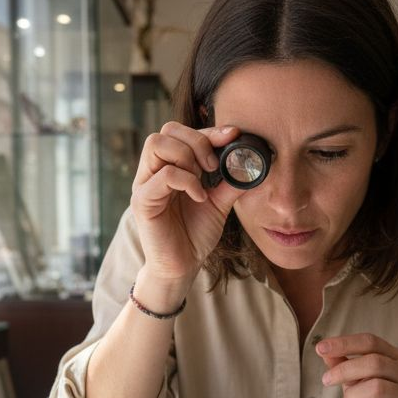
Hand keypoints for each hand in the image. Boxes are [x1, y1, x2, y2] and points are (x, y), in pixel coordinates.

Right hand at [131, 122, 242, 295]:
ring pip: (157, 144)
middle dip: (197, 140)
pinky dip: (187, 181)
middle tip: (214, 165)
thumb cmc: (194, 234)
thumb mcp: (219, 203)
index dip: (209, 130)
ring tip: (203, 178)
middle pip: (167, 130)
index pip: (182, 133)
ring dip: (187, 156)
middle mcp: (152, 171)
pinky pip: (163, 175)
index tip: (234, 135)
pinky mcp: (142, 201)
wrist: (182, 267)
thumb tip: (254, 163)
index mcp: (169, 167)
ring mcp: (144, 184)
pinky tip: (200, 197)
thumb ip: (231, 182)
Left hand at [317, 333, 397, 397]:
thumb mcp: (355, 379)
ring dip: (352, 395)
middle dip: (344, 370)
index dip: (345, 343)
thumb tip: (323, 351)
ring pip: (376, 388)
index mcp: (395, 357)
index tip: (320, 348)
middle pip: (375, 363)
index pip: (371, 342)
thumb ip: (341, 364)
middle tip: (326, 380)